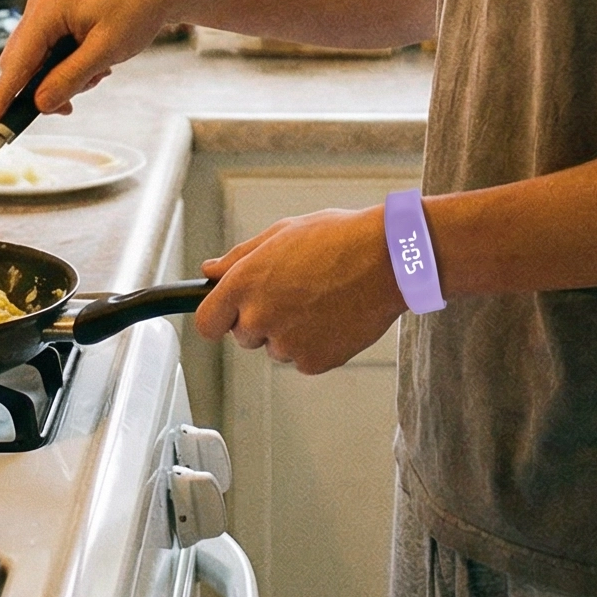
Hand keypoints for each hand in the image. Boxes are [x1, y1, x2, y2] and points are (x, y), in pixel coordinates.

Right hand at [0, 0, 188, 122]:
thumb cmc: (136, 7)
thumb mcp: (105, 50)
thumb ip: (70, 78)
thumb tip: (40, 104)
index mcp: (46, 9)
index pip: (16, 62)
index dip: (2, 96)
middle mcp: (40, 8)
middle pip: (22, 65)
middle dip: (43, 90)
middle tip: (68, 106)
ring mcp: (48, 13)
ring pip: (38, 63)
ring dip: (61, 80)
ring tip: (97, 74)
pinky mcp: (58, 20)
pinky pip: (51, 55)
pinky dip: (68, 69)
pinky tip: (95, 67)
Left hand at [197, 206, 405, 374]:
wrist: (389, 260)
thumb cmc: (339, 239)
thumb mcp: (282, 233)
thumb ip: (239, 257)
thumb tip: (211, 270)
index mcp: (245, 283)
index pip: (206, 322)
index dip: (218, 317)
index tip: (228, 313)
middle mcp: (260, 317)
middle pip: (243, 335)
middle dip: (261, 319)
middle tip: (293, 292)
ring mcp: (287, 343)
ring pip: (275, 347)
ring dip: (289, 332)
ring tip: (320, 299)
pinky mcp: (314, 362)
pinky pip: (302, 359)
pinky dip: (314, 344)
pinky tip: (333, 316)